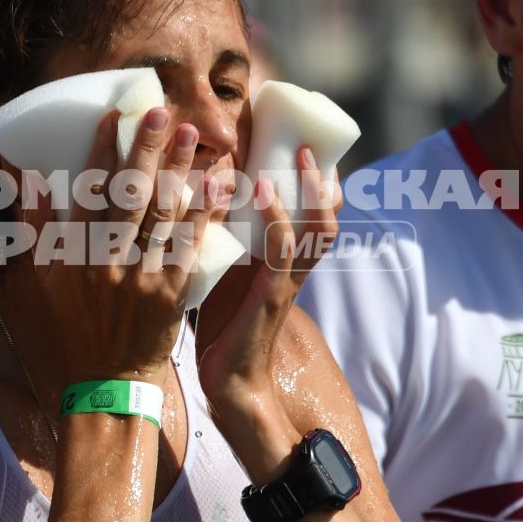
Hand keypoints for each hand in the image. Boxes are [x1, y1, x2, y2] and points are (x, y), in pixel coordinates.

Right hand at [1, 105, 215, 386]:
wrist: (102, 385)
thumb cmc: (68, 331)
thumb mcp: (39, 282)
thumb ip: (37, 230)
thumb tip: (35, 181)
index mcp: (73, 255)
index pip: (88, 193)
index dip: (101, 152)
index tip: (114, 117)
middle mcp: (106, 263)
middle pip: (129, 196)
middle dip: (146, 150)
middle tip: (162, 112)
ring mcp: (141, 279)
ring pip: (163, 216)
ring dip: (179, 172)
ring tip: (192, 136)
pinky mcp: (171, 296)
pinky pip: (190, 247)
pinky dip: (204, 214)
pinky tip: (217, 186)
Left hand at [195, 145, 338, 425]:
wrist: (228, 381)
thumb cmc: (221, 327)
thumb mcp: (226, 273)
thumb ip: (222, 239)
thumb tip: (196, 197)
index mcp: (283, 260)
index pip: (312, 214)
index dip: (316, 182)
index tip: (305, 144)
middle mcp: (293, 267)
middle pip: (326, 215)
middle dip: (324, 178)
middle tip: (311, 140)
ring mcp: (287, 281)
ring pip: (318, 228)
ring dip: (311, 190)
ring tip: (302, 155)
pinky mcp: (272, 295)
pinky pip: (284, 250)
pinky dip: (277, 217)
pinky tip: (264, 191)